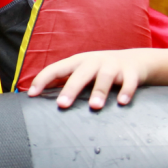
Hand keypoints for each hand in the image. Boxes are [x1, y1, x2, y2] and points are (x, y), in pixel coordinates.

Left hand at [27, 49, 153, 109]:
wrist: (136, 60)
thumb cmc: (100, 69)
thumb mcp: (81, 71)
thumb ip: (64, 81)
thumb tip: (38, 95)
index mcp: (78, 62)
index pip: (56, 68)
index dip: (43, 80)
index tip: (31, 94)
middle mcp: (94, 61)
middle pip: (80, 74)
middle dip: (70, 89)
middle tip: (62, 104)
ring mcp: (113, 65)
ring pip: (105, 77)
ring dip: (99, 91)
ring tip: (94, 106)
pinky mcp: (131, 72)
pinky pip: (129, 82)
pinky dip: (126, 91)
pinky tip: (122, 102)